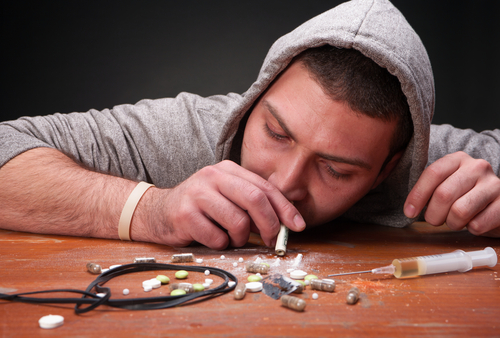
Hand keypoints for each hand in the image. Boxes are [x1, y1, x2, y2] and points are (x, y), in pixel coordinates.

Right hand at [146, 160, 305, 248]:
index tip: (297, 225)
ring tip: (232, 238)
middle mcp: (213, 177)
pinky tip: (212, 238)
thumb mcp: (226, 196)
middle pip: (255, 200)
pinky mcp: (185, 215)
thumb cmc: (200, 207)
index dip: (285, 208)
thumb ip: (252, 204)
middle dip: (270, 224)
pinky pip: (217, 237)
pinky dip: (221, 244)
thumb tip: (284, 223)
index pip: (264, 187)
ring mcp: (197, 194)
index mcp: (228, 169)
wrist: (157, 211)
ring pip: (238, 222)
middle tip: (271, 240)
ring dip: (241, 238)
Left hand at [404, 151, 499, 236]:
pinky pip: (477, 225)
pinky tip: (474, 221)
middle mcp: (477, 167)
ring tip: (455, 220)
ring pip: (459, 211)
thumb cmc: (465, 194)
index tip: (409, 212)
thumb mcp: (447, 183)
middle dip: (433, 214)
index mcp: (458, 159)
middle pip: (443, 194)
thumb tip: (409, 209)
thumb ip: (430, 190)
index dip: (417, 195)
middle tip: (434, 220)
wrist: (499, 202)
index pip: (433, 173)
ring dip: (452, 223)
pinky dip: (471, 229)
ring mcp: (494, 185)